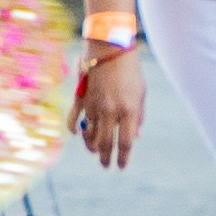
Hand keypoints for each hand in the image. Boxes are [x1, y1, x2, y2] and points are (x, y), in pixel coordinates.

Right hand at [70, 38, 149, 166]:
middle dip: (105, 158)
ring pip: (89, 135)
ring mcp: (94, 106)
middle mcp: (111, 112)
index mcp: (129, 111)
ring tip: (94, 152)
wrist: (110, 48)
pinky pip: (75, 120)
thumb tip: (135, 137)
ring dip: (91, 147)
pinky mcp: (82, 98)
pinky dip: (75, 130)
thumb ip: (138, 117)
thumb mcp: (140, 95)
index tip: (120, 167)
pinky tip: (78, 135)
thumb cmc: (130, 71)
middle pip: (106, 143)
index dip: (123, 158)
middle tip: (105, 166)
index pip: (125, 143)